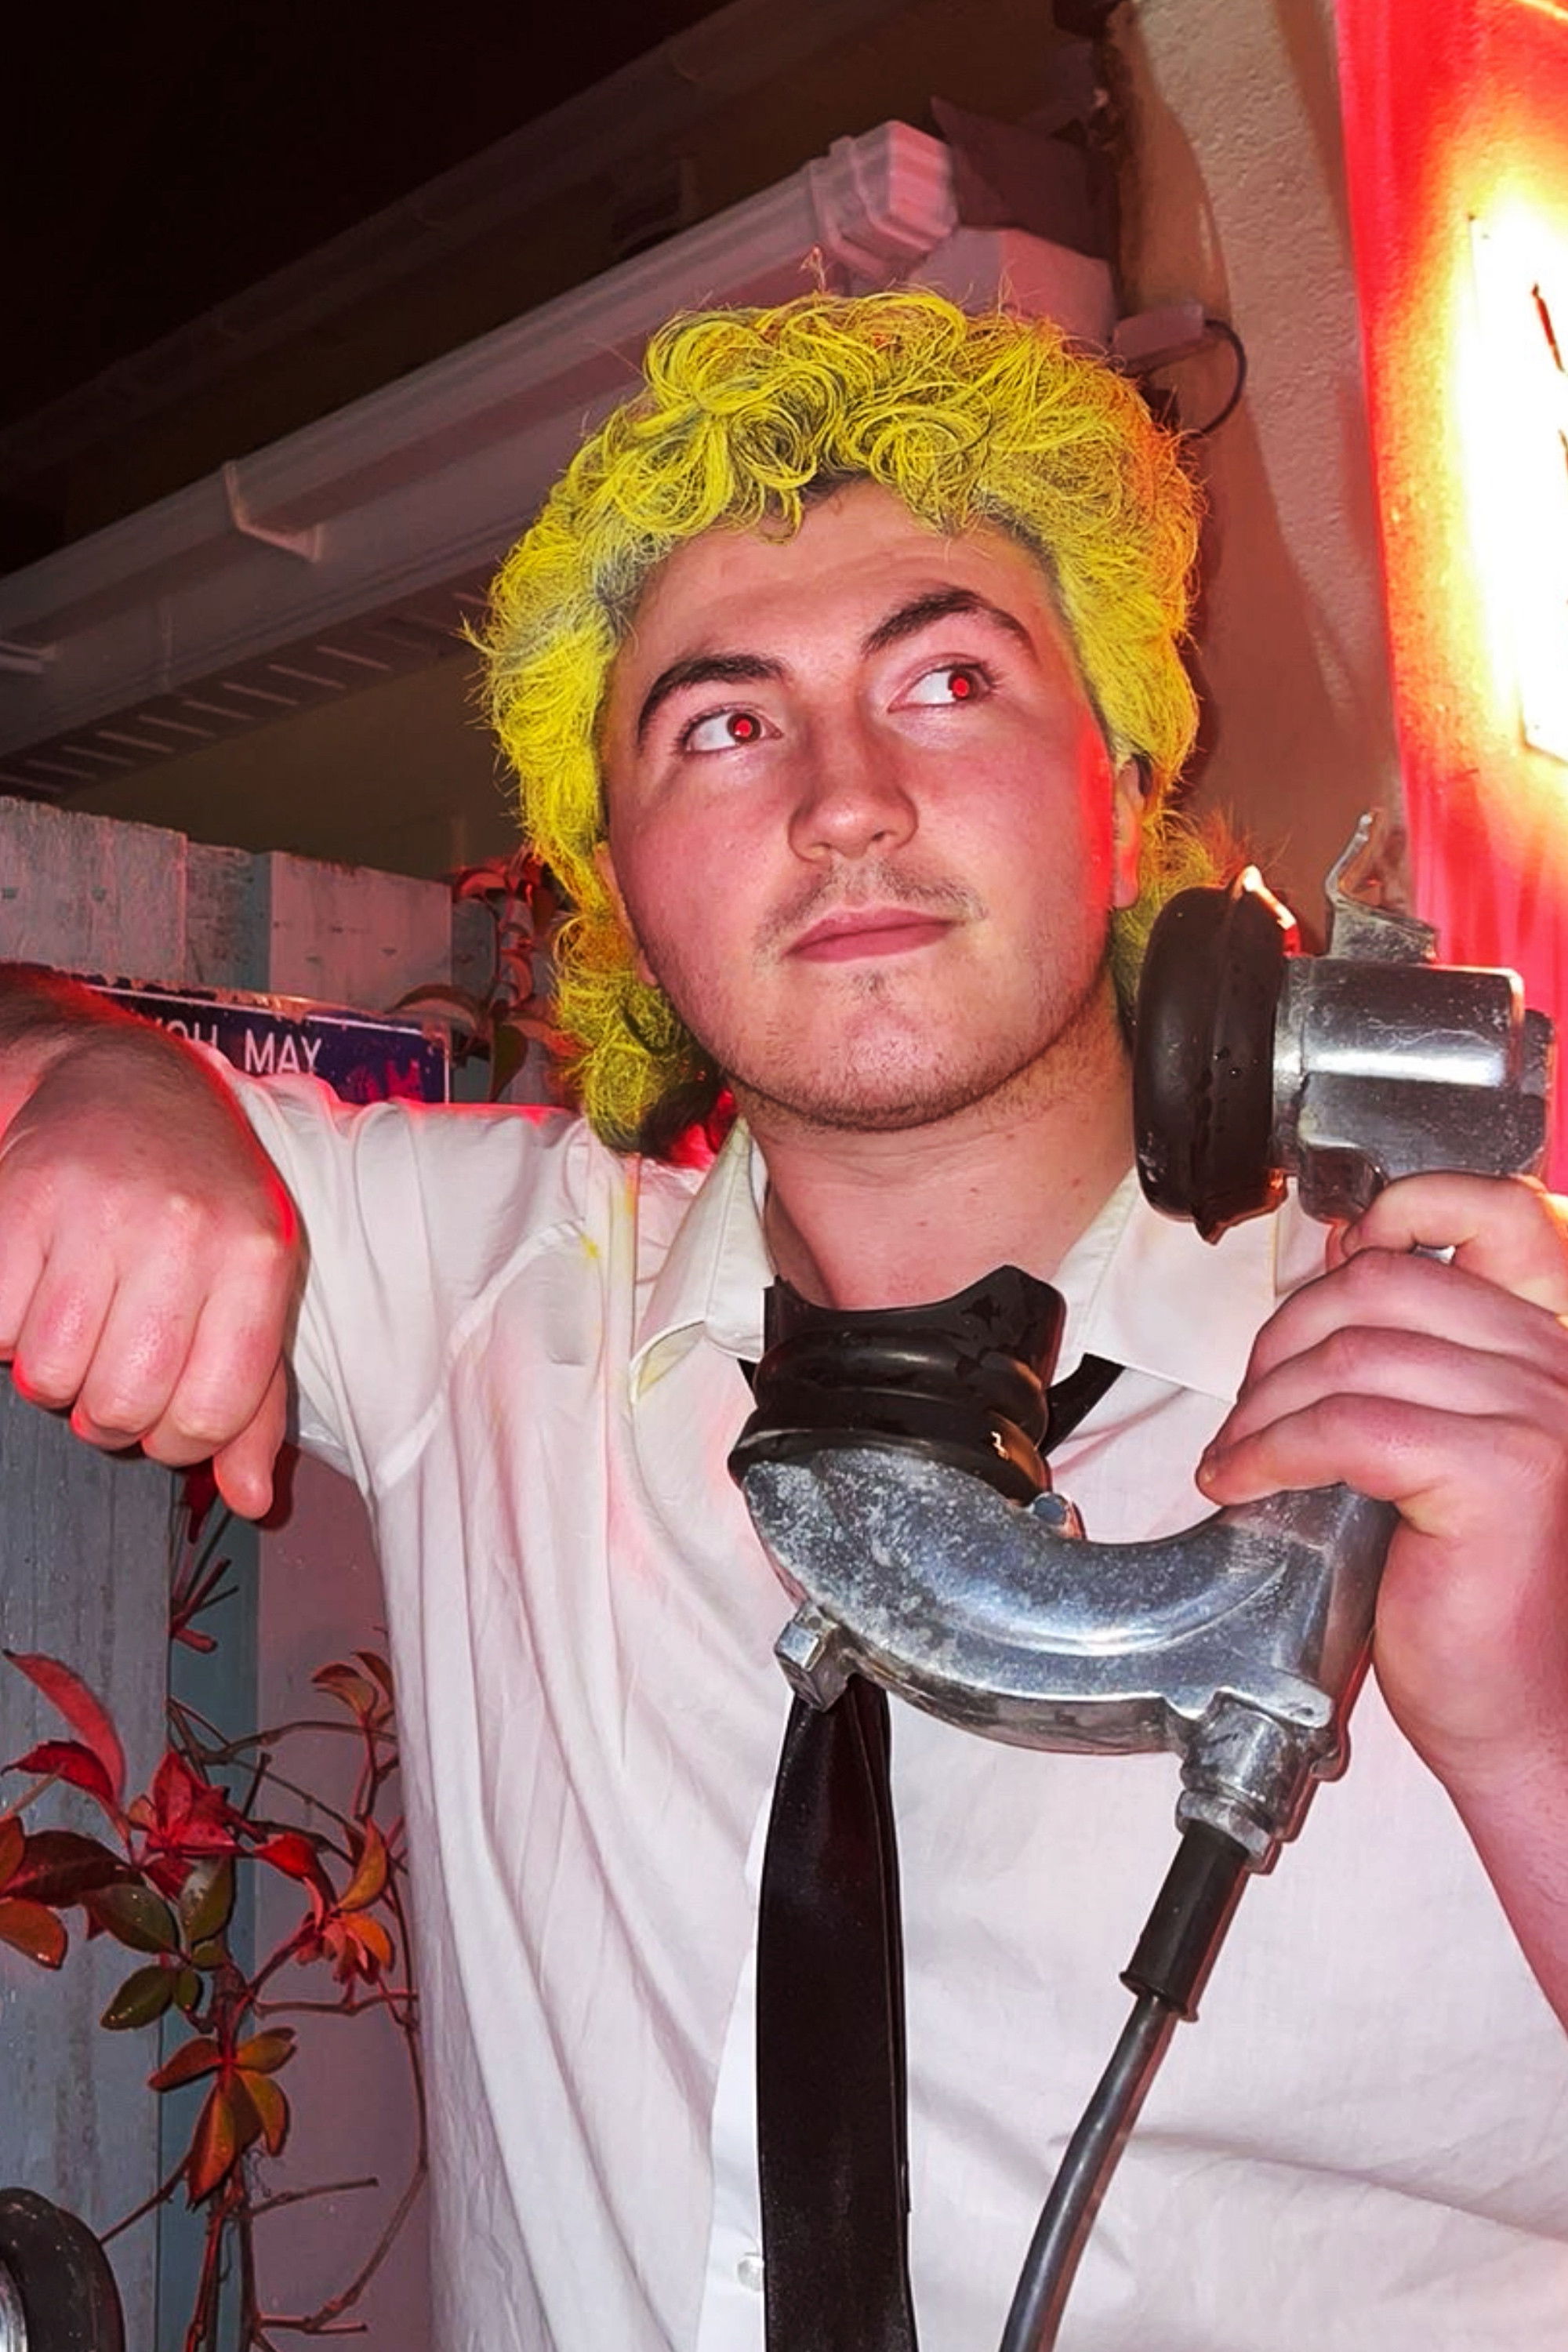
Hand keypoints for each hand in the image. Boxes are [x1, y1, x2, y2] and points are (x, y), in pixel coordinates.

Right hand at [0, 1024, 300, 1516]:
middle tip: (114, 1360)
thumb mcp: (254, 1286)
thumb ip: (257, 1402)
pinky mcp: (21, 1201)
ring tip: (78, 1319)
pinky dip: (5, 1329)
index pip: (211, 1414)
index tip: (168, 1405)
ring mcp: (100, 1214)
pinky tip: (39, 1285)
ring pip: (49, 1378)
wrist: (125, 1085)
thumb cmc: (202, 1202)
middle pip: (121, 1407)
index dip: (177, 1436)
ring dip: (52, 1372)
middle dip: (107, 1411)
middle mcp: (186, 1233)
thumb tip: (252, 1503)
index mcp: (258, 1258)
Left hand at [1195, 1173, 1567, 1801]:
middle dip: (1285, 1336)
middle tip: (1250, 1408)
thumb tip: (1334, 1268)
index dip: (1401, 1208)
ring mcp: (1538, 1415)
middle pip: (1382, 1284)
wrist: (1517, 1710)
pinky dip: (1269, 1451)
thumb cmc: (1470, 1590)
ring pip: (1350, 1357)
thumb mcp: (1434, 1442)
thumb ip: (1403, 1358)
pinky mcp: (1502, 1475)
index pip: (1496, 1212)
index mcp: (1550, 1345)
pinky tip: (1241, 1483)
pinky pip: (1345, 1427)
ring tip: (1238, 1457)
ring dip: (1262, 1407)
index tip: (1332, 1259)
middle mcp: (1557, 1366)